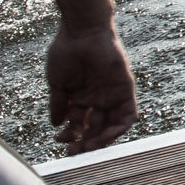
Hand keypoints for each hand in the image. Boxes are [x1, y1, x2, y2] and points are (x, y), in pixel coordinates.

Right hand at [47, 19, 136, 153]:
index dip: (70, 136)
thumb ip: (59, 104)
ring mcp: (111, 94)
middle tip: (73, 152)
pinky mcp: (125, 88)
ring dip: (101, 140)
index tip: (58, 141)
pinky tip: (107, 135)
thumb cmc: (66, 53)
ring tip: (88, 146)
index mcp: (80, 98)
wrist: (81, 31)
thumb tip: (56, 125)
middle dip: (84, 143)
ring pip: (111, 126)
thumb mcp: (58, 83)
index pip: (78, 124)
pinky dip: (120, 128)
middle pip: (94, 129)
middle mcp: (97, 98)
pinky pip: (128, 114)